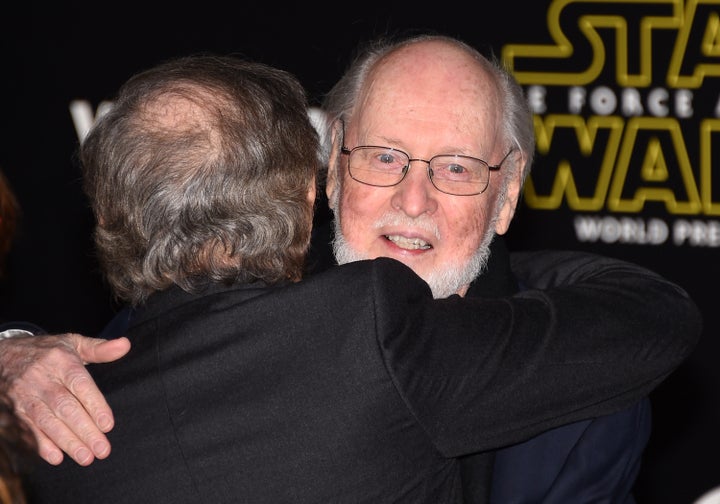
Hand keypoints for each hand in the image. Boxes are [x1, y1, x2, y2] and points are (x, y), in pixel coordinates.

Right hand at [1, 333, 130, 465]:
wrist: (3, 356)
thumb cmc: (47, 352)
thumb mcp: (72, 343)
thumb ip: (100, 348)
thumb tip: (125, 345)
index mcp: (60, 361)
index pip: (79, 384)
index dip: (94, 405)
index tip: (108, 424)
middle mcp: (41, 379)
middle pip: (64, 407)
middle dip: (84, 430)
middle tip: (102, 449)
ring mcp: (26, 397)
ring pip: (47, 422)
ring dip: (67, 442)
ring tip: (86, 458)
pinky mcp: (16, 412)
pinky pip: (29, 430)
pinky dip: (42, 445)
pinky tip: (57, 457)